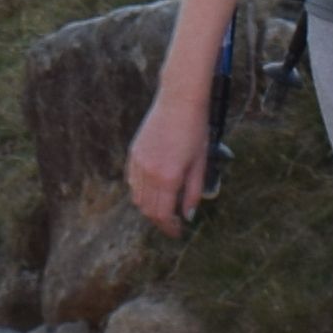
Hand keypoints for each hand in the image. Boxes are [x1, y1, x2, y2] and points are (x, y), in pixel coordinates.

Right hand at [124, 85, 212, 232]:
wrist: (179, 101)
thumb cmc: (195, 130)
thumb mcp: (200, 163)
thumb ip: (193, 192)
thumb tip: (187, 215)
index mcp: (168, 177)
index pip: (162, 214)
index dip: (169, 227)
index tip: (177, 232)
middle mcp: (149, 172)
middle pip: (147, 209)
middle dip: (159, 220)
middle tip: (172, 223)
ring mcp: (138, 162)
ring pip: (137, 197)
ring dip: (149, 206)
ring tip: (164, 206)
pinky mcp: (133, 153)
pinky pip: (132, 181)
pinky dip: (141, 191)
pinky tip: (154, 189)